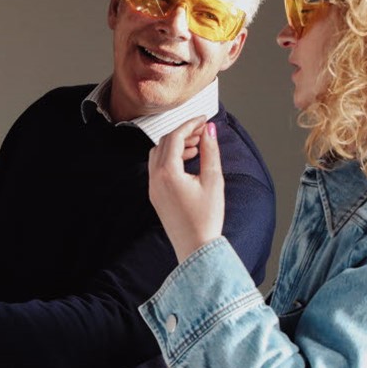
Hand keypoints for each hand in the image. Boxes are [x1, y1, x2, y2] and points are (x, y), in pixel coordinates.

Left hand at [148, 117, 224, 261]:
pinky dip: (171, 158)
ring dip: (176, 145)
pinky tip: (189, 160)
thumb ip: (210, 151)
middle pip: (165, 142)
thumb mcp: (213, 180)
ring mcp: (153, 187)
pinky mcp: (156, 195)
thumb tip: (209, 130)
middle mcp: (155, 178)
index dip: (190, 124)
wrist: (196, 248)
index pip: (176, 137)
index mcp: (168, 173)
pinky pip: (158, 167)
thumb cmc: (207, 218)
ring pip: (159, 154)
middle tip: (203, 130)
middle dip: (184, 132)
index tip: (204, 119)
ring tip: (198, 145)